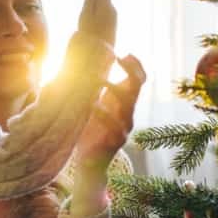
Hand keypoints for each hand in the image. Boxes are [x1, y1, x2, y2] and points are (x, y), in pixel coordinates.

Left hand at [71, 55, 144, 215]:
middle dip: (131, 71)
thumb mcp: (90, 104)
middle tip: (118, 58)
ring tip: (100, 81)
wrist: (89, 163)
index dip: (135, 65)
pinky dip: (103, 115)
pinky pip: (114, 127)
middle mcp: (128, 113)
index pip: (138, 80)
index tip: (125, 53)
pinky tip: (93, 107)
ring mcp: (124, 128)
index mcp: (123, 102)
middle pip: (137, 88)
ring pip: (127, 106)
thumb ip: (91, 87)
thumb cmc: (88, 130)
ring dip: (114, 91)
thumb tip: (78, 63)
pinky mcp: (117, 142)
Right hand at [77, 0, 116, 46]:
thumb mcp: (86, 13)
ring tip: (86, 22)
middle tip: (84, 9)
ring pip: (104, 11)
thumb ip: (90, 1)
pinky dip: (98, 20)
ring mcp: (114, 22)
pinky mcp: (113, 30)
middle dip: (95, 2)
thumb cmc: (89, 31)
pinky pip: (105, 20)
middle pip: (105, 1)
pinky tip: (92, 29)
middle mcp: (113, 13)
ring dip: (96, 12)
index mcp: (107, 6)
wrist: (97, 51)